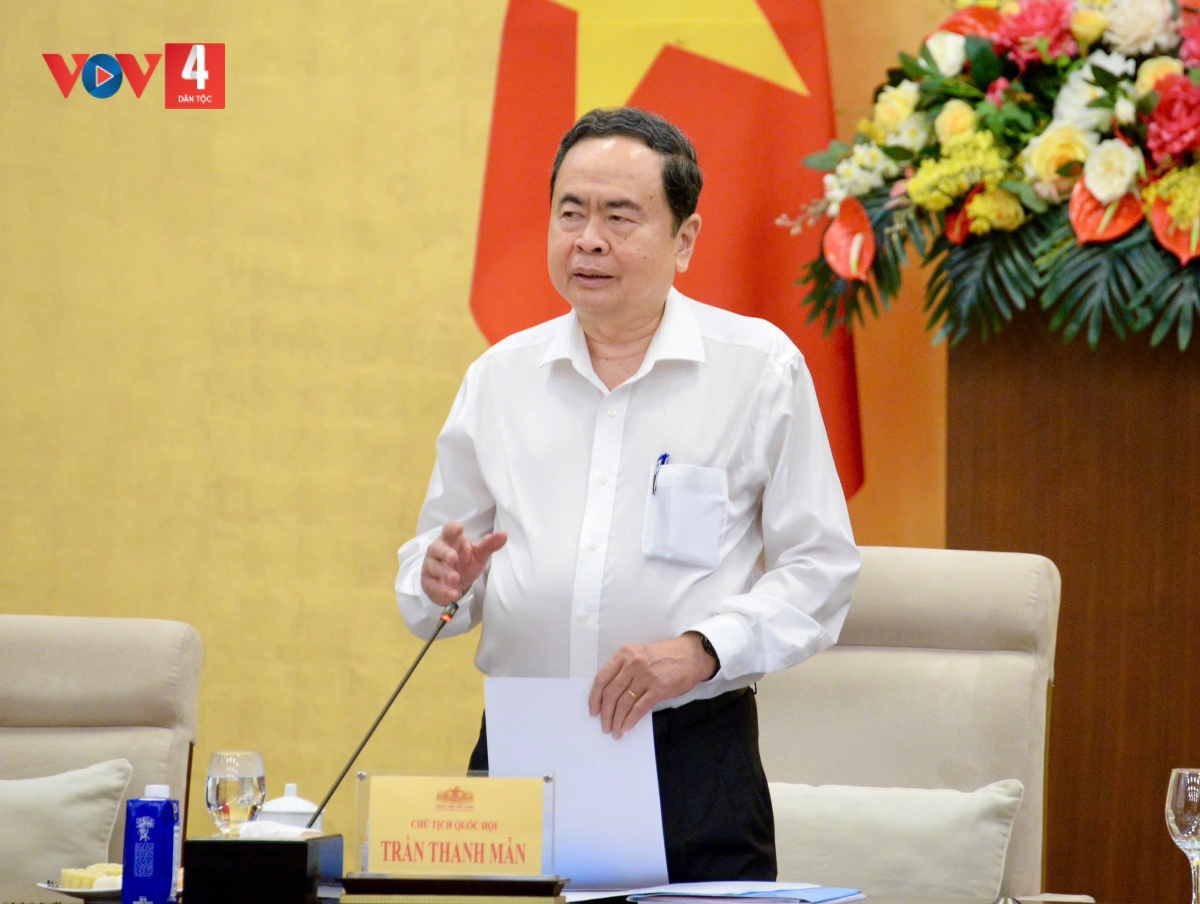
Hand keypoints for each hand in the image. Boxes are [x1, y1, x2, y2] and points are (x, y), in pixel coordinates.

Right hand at [420, 521, 507, 606]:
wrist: (454, 583)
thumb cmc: (465, 561)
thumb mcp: (478, 554)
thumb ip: (489, 545)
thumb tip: (504, 535)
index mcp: (450, 540)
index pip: (448, 530)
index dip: (452, 528)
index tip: (459, 528)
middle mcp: (437, 551)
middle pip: (437, 548)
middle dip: (445, 553)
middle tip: (454, 557)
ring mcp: (430, 566)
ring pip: (434, 568)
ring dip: (445, 573)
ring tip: (456, 579)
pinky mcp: (428, 582)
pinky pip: (432, 586)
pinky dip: (442, 590)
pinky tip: (452, 594)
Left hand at [588, 632, 717, 739]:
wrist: (691, 655)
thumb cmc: (664, 657)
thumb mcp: (640, 655)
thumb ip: (624, 671)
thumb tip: (610, 699)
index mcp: (624, 654)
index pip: (602, 678)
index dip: (594, 698)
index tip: (593, 711)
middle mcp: (632, 663)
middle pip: (611, 693)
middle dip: (605, 714)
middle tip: (604, 726)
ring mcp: (646, 676)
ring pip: (623, 703)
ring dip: (616, 720)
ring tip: (615, 731)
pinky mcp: (659, 688)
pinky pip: (639, 708)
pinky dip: (630, 720)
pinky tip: (626, 728)